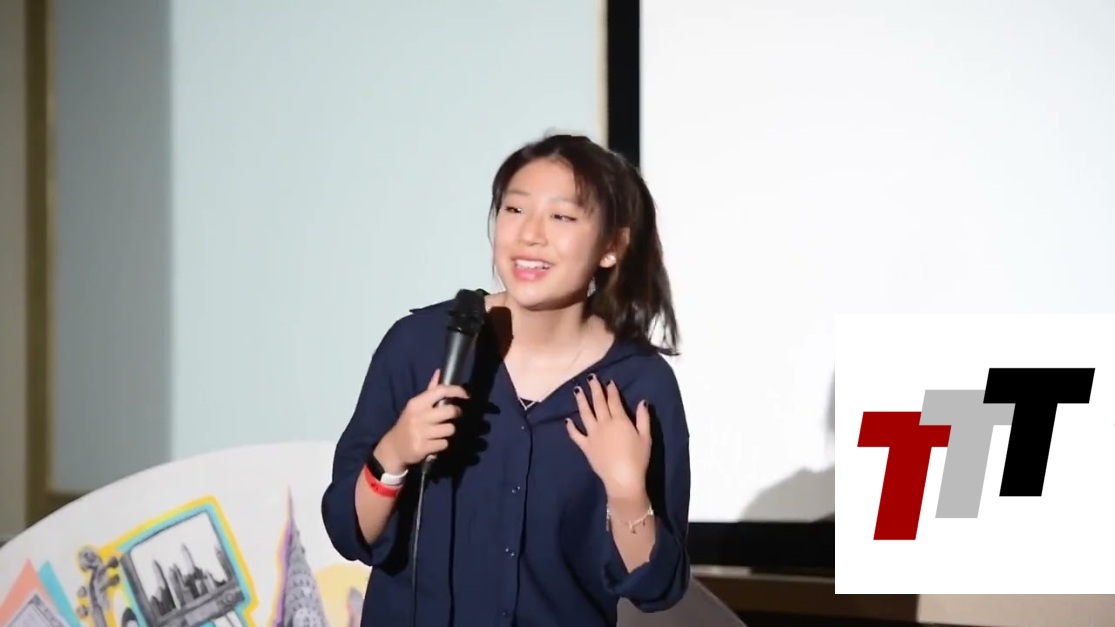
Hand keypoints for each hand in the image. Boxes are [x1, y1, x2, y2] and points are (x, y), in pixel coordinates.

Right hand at [377, 370, 468, 471]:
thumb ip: (430, 391)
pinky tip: (435, 443)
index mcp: (417, 403)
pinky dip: (443, 444)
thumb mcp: (415, 406)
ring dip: (449, 431)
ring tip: (441, 432)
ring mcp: (420, 433)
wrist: (394, 448)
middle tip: (453, 416)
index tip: (466, 395)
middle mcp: (418, 416)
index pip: (441, 391)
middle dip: (456, 414)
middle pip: (450, 411)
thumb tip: (439, 372)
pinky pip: (444, 444)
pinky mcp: (422, 448)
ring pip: (450, 429)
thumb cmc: (408, 423)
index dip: (457, 391)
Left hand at [566, 375, 651, 498]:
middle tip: (591, 378)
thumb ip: (643, 418)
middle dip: (595, 389)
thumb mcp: (645, 437)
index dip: (611, 390)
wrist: (623, 479)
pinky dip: (571, 427)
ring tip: (577, 390)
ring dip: (581, 401)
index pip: (614, 401)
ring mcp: (592, 435)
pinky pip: (576, 435)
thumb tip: (642, 402)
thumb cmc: (638, 459)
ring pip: (585, 414)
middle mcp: (604, 424)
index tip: (608, 382)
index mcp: (619, 420)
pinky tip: (567, 420)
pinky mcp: (585, 446)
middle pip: (598, 403)